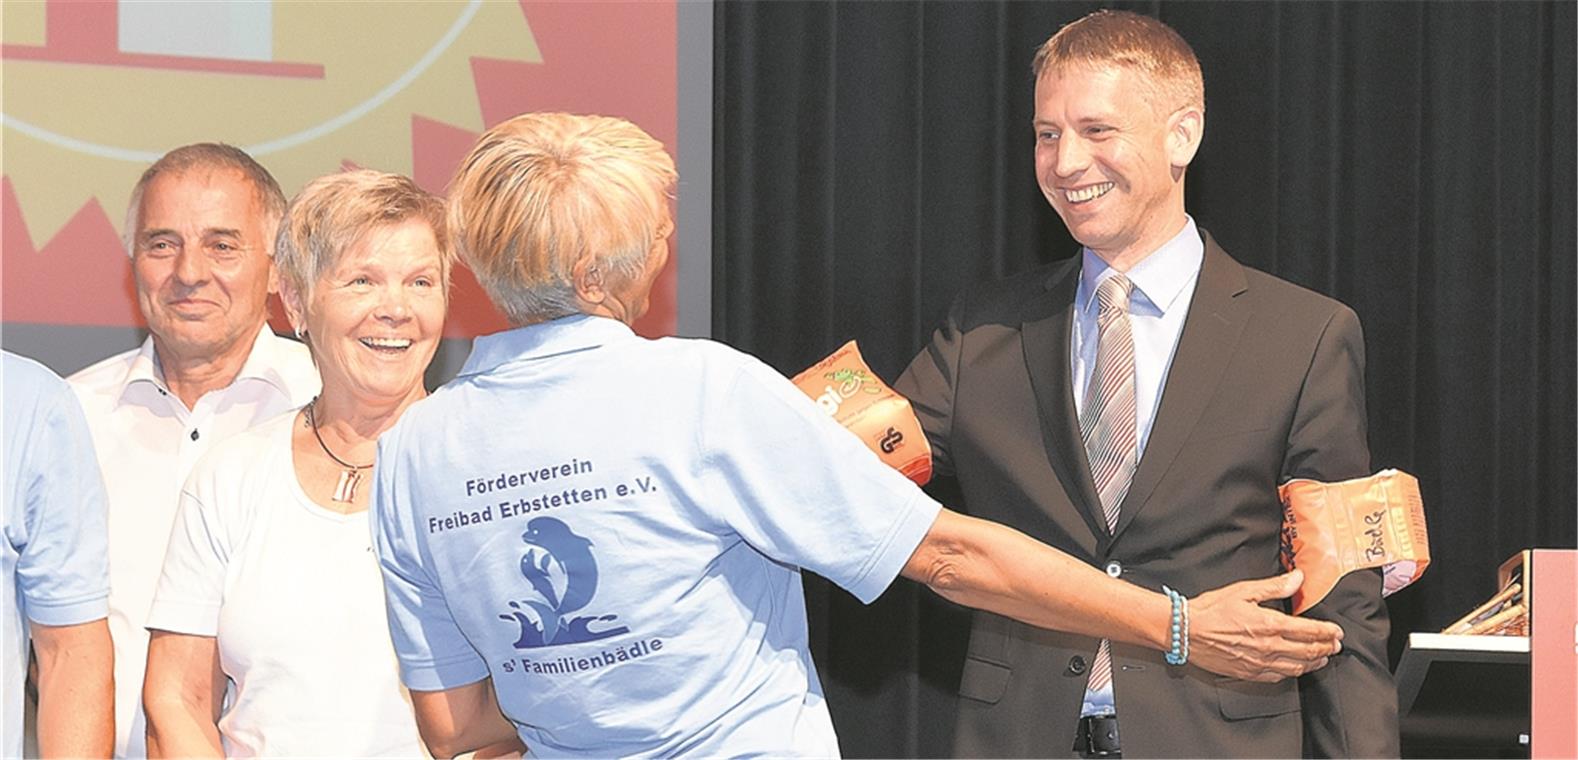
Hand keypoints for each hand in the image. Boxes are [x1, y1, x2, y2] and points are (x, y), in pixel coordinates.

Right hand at [1187, 569, 1343, 682]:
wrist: (1185, 631)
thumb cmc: (1211, 609)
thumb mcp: (1244, 591)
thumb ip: (1275, 587)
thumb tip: (1298, 578)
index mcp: (1270, 624)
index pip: (1309, 630)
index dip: (1328, 632)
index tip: (1338, 631)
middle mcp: (1269, 646)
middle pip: (1308, 651)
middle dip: (1326, 647)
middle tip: (1336, 645)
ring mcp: (1260, 662)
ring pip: (1297, 666)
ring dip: (1314, 662)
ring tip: (1322, 658)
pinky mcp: (1249, 673)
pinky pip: (1278, 676)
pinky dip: (1293, 672)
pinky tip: (1296, 668)